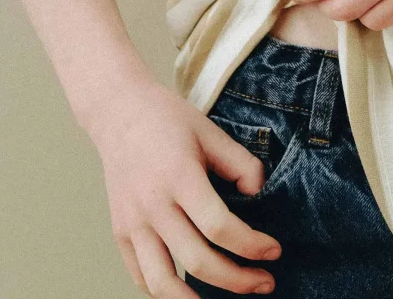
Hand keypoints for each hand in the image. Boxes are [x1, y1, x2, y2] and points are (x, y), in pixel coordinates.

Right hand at [86, 75, 281, 295]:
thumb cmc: (168, 120)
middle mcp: (153, 205)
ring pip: (162, 284)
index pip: (220, 227)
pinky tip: (190, 289)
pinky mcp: (119, 232)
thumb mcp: (211, 132)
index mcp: (179, 177)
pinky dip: (165, 292)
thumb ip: (241, 164)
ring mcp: (132, 223)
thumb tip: (259, 197)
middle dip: (238, 280)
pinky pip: (141, 276)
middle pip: (198, 261)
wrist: (118, 111)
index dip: (252, 246)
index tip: (274, 251)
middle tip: (265, 282)